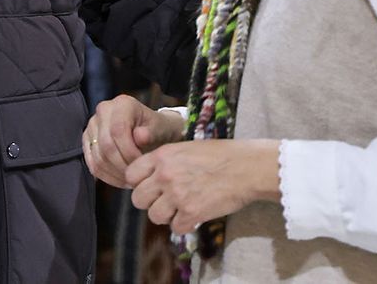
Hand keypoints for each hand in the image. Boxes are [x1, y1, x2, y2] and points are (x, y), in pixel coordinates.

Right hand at [83, 94, 184, 186]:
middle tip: (137, 176)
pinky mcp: (87, 139)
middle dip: (122, 166)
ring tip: (131, 179)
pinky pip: (92, 163)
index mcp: (122, 104)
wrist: (152, 130)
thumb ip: (152, 132)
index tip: (143, 165)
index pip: (118, 130)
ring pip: (98, 157)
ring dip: (115, 174)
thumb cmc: (159, 129)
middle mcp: (103, 110)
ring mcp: (92, 125)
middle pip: (106, 145)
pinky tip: (121, 180)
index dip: (129, 152)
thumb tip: (139, 137)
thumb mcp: (162, 129)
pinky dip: (106, 176)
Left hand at [126, 138, 280, 235]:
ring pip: (154, 216)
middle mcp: (165, 175)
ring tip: (180, 209)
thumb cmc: (219, 155)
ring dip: (166, 216)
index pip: (131, 174)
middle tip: (164, 201)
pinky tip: (193, 216)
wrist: (246, 167)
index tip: (150, 186)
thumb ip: (164, 161)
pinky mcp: (192, 212)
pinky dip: (184, 225)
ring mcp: (177, 194)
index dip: (138, 183)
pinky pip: (176, 227)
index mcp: (162, 156)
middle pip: (138, 199)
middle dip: (150, 202)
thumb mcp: (185, 148)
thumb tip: (149, 178)